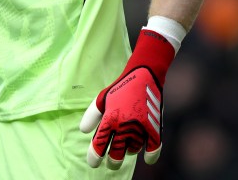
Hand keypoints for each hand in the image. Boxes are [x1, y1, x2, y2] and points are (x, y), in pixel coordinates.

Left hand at [79, 28, 175, 169]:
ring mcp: (140, 127)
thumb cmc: (121, 87)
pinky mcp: (154, 126)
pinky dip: (151, 156)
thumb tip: (84, 132)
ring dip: (129, 151)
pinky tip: (146, 158)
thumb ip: (92, 115)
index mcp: (110, 118)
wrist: (144, 74)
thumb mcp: (102, 98)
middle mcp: (124, 125)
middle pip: (116, 154)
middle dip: (112, 162)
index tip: (93, 163)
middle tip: (111, 164)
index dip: (94, 157)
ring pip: (133, 149)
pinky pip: (153, 148)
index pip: (99, 145)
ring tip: (126, 146)